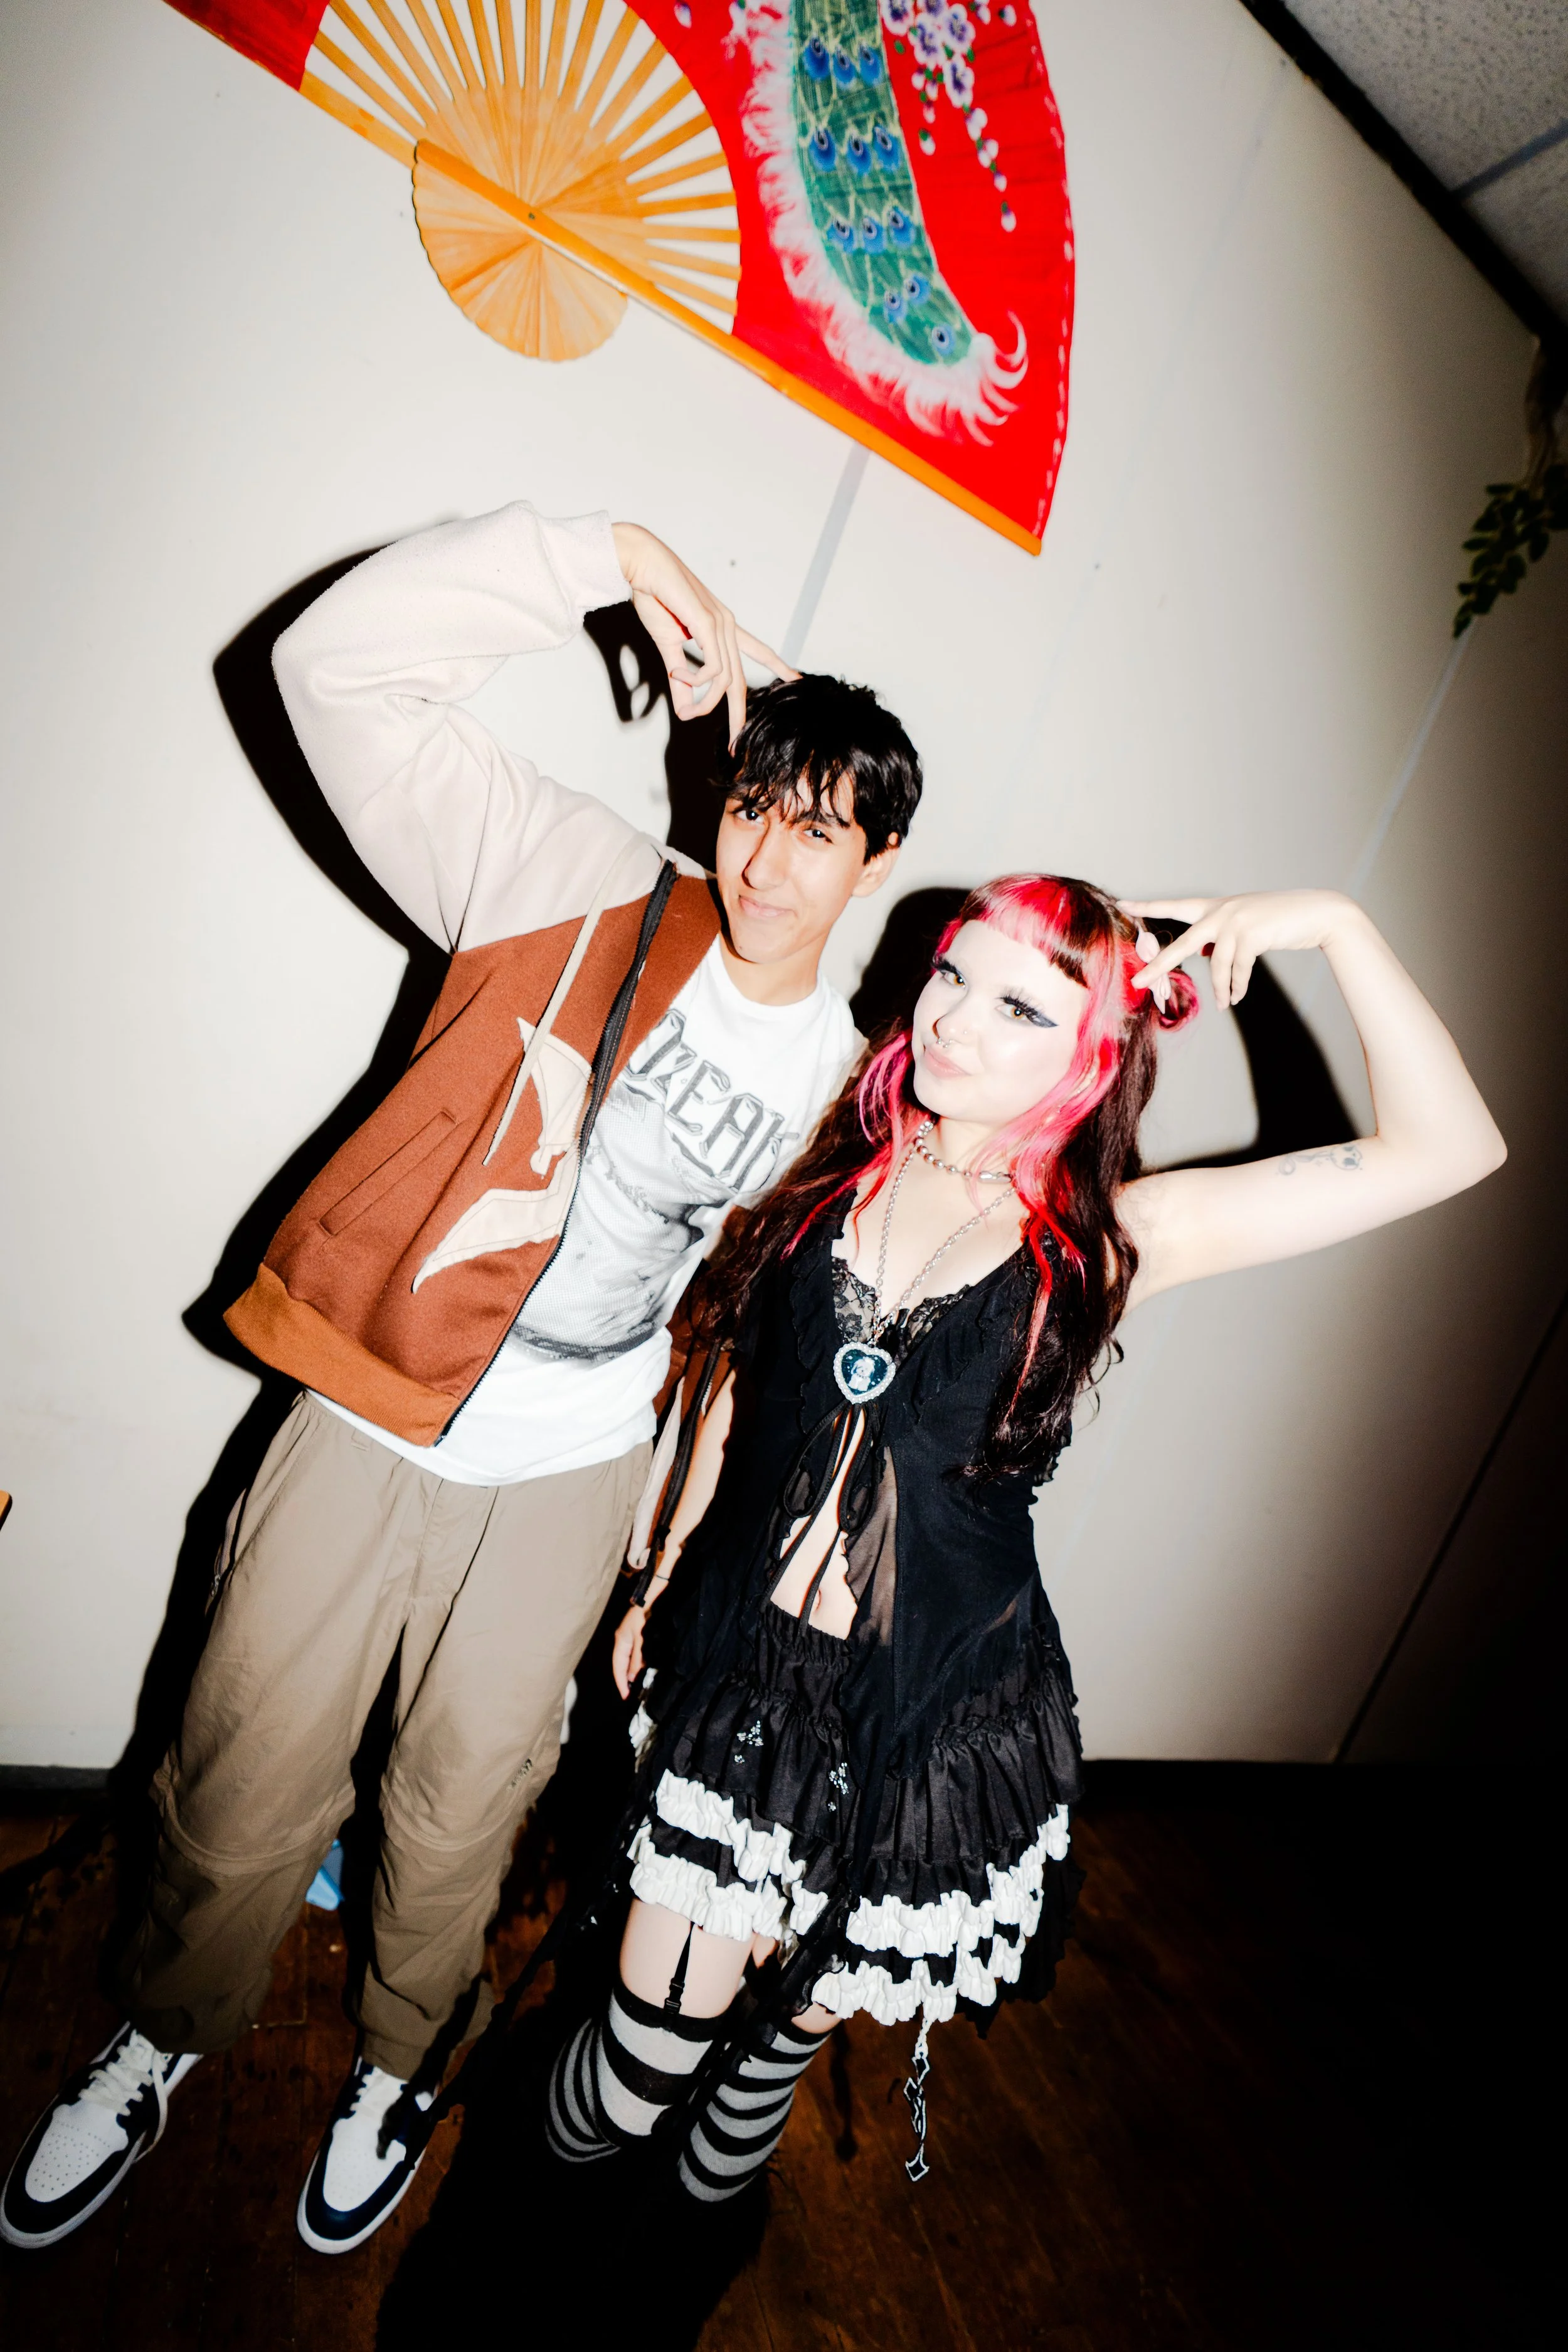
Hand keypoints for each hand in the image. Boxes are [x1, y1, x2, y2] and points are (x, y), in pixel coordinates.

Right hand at [611, 522, 795, 746]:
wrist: (643, 566)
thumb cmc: (654, 598)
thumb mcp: (668, 646)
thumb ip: (678, 677)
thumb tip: (683, 706)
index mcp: (723, 628)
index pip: (758, 651)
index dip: (778, 665)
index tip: (796, 679)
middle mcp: (728, 626)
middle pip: (740, 681)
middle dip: (738, 716)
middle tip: (733, 744)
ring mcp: (720, 624)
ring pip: (724, 680)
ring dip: (703, 699)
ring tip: (683, 703)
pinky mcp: (708, 623)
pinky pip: (713, 668)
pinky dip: (695, 680)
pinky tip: (678, 676)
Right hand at [611, 1603, 647, 1701]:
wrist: (651, 1597)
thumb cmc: (645, 1617)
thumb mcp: (641, 1640)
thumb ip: (637, 1660)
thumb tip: (632, 1678)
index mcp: (620, 1642)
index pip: (617, 1668)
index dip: (621, 1683)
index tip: (625, 1696)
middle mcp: (622, 1641)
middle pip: (621, 1665)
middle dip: (625, 1680)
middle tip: (631, 1694)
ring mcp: (629, 1638)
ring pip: (628, 1660)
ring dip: (632, 1672)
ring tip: (638, 1686)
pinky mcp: (637, 1635)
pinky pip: (634, 1654)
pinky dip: (637, 1664)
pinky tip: (643, 1670)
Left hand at [1121, 890, 1360, 1009]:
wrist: (1317, 913)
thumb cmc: (1280, 921)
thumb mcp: (1244, 926)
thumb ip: (1220, 937)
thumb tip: (1205, 954)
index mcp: (1215, 907)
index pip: (1175, 906)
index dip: (1148, 906)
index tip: (1122, 904)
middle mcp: (1221, 911)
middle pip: (1182, 944)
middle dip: (1159, 965)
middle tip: (1138, 982)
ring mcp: (1236, 921)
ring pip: (1216, 965)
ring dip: (1220, 988)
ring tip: (1224, 1003)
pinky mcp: (1252, 933)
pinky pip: (1237, 969)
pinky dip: (1237, 986)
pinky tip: (1237, 996)